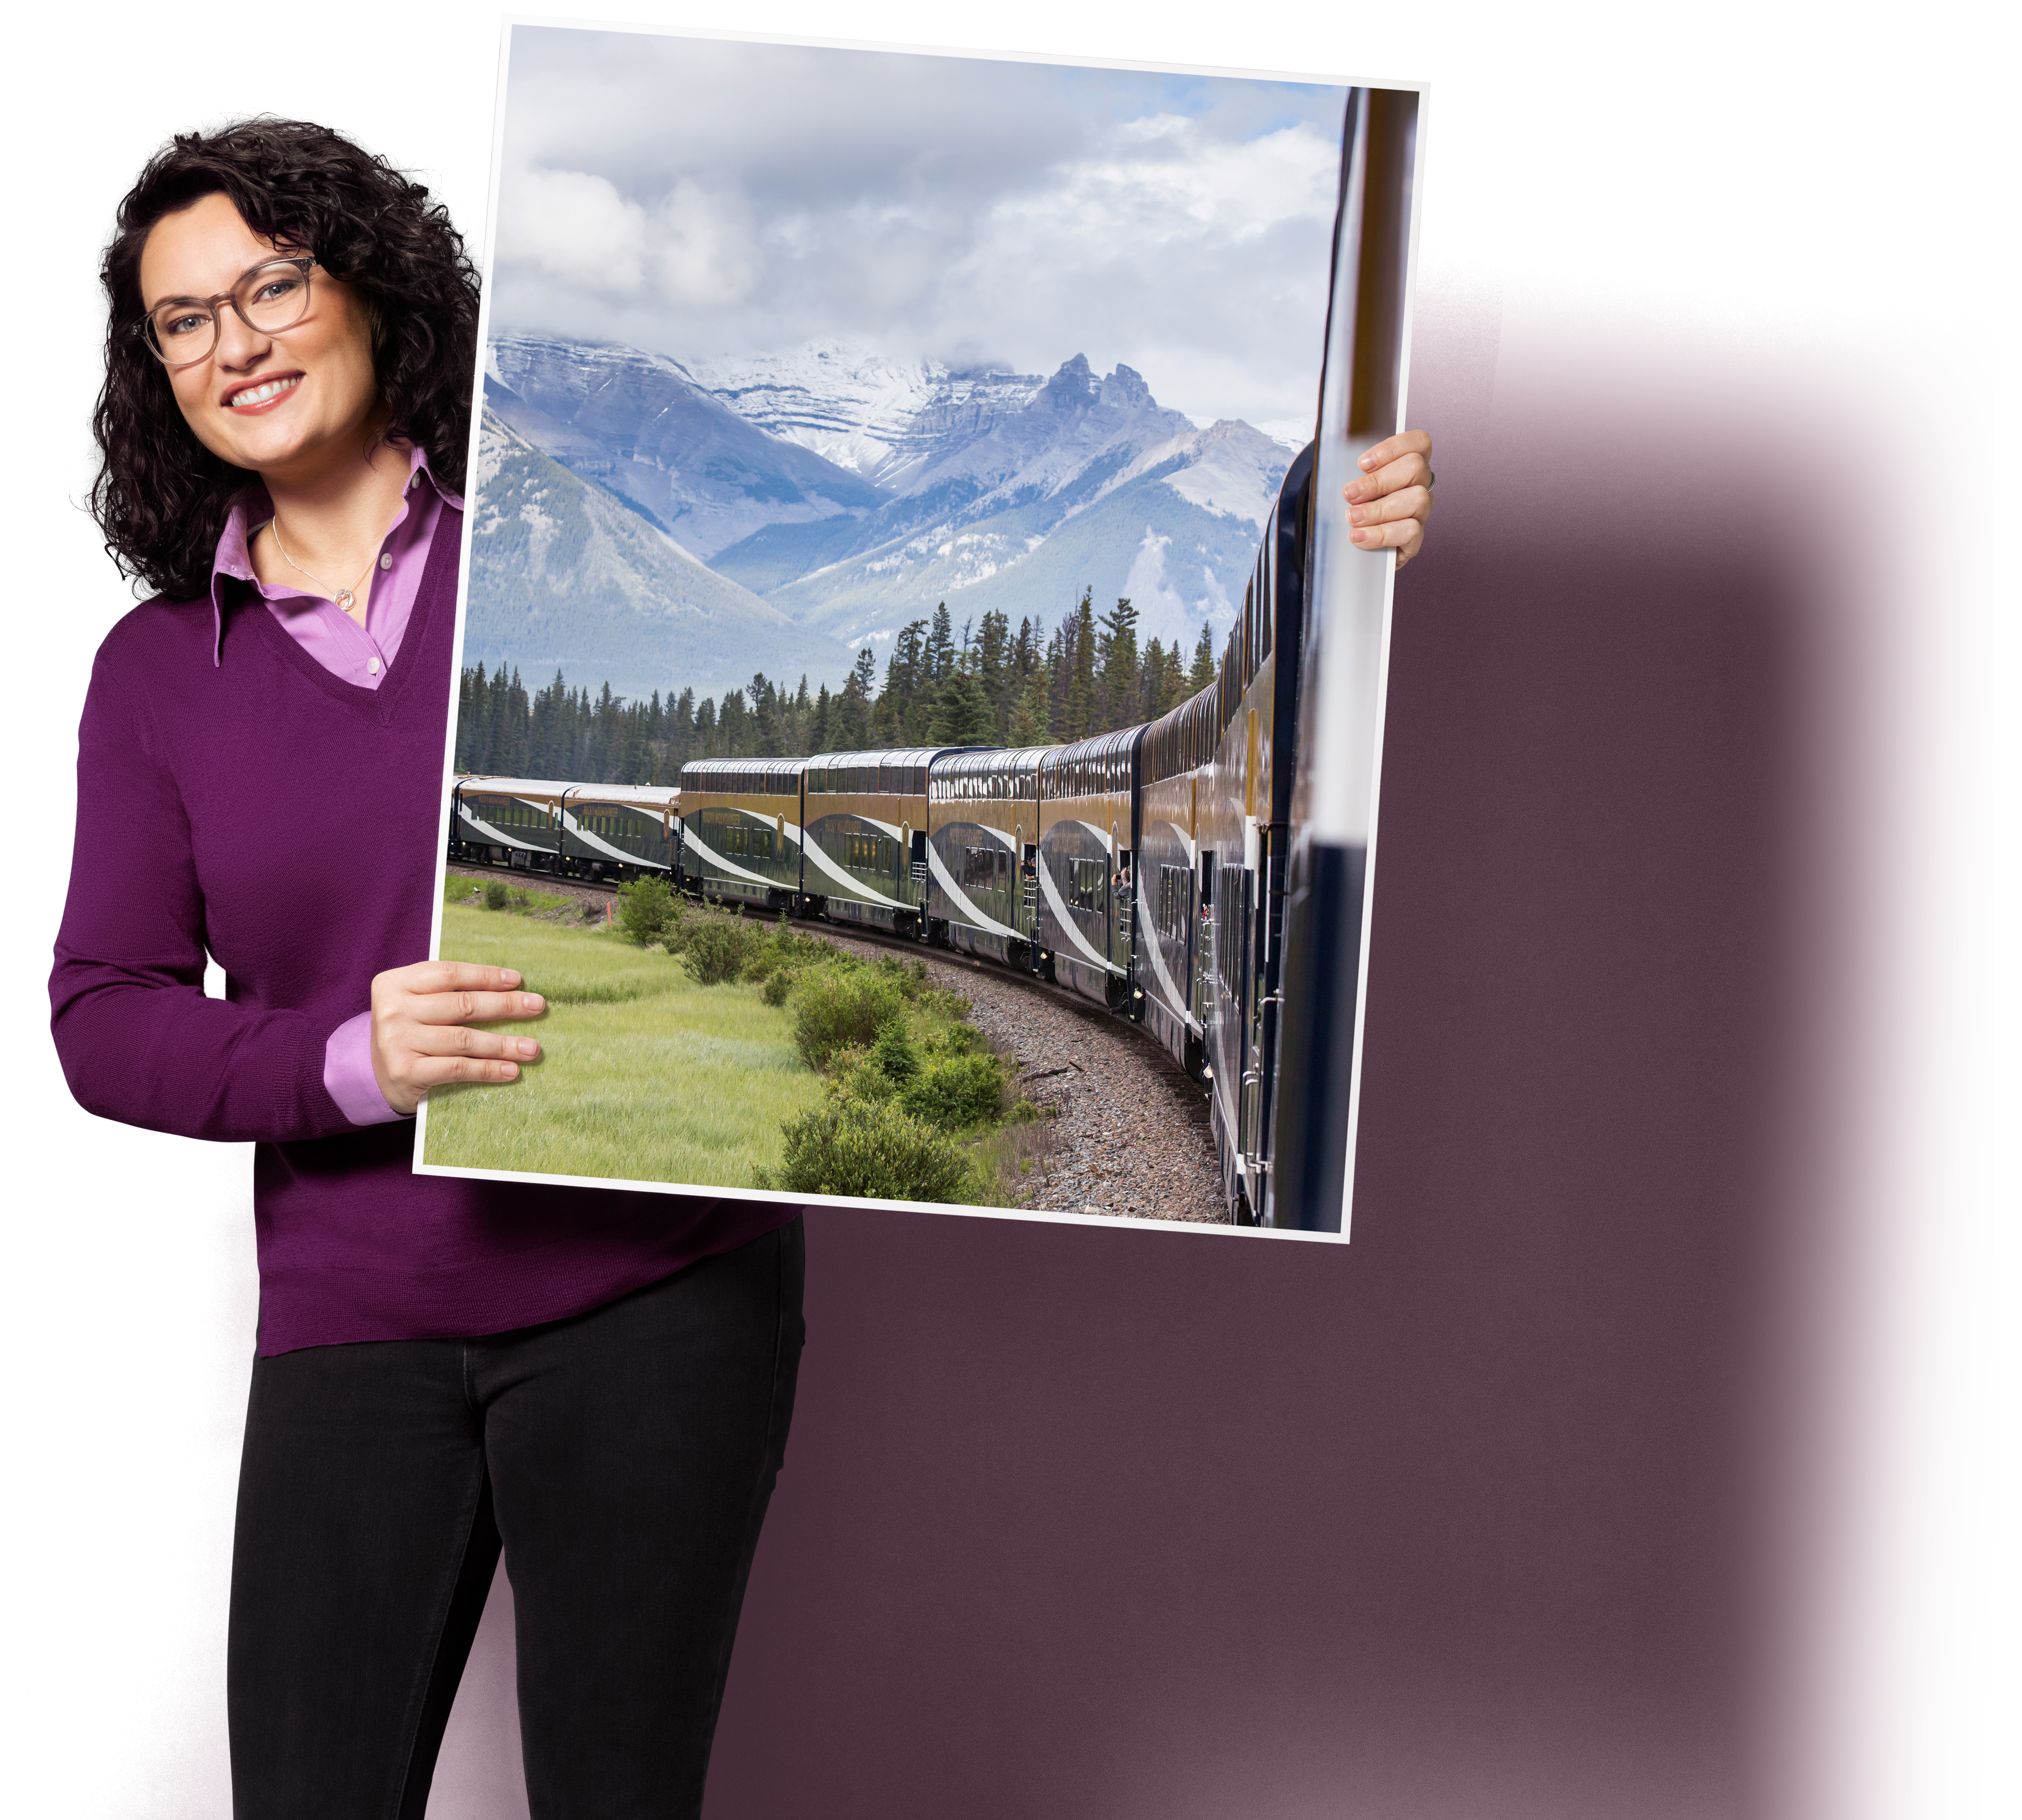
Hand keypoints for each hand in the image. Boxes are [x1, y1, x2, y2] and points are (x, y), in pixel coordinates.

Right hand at [370, 960, 545, 1116]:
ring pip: (463, 1039)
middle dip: (505, 1005)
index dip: (486, 976)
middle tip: (537, 1006)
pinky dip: (488, 1069)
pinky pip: (457, 1068)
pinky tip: (511, 1070)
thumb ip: (449, 991)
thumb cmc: (408, 1030)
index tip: (517, 980)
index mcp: (395, 983)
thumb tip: (510, 989)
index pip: (450, 974)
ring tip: (532, 1048)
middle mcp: (393, 1010)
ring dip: (504, 1044)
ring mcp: (398, 1041)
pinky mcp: (405, 1071)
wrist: (373, 1074)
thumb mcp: (417, 1002)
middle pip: (462, 1004)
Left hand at [1342, 428, 1433, 569]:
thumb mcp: (1354, 485)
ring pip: (1417, 499)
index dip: (1393, 448)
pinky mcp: (1416, 538)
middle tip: (1350, 494)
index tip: (1362, 464)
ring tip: (1353, 518)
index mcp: (1409, 464)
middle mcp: (1420, 484)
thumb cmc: (1355, 507)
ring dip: (1379, 509)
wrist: (1351, 546)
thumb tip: (1348, 479)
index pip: (1419, 442)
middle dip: (1378, 481)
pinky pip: (1411, 531)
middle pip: (1415, 468)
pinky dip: (1381, 534)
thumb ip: (1356, 474)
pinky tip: (1359, 536)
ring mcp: (1421, 511)